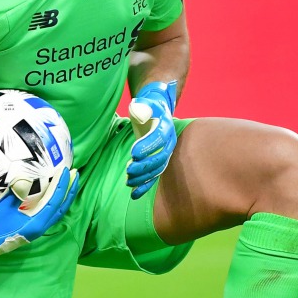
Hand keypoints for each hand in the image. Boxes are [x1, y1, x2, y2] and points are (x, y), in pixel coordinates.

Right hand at [0, 167, 78, 254]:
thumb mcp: (2, 206)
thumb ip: (15, 193)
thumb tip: (24, 179)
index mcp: (35, 223)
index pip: (54, 202)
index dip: (62, 186)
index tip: (66, 171)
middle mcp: (40, 226)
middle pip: (62, 206)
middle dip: (70, 190)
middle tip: (76, 173)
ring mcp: (38, 227)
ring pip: (57, 209)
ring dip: (64, 194)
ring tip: (69, 180)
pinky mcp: (33, 225)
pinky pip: (49, 210)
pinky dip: (54, 199)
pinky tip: (53, 189)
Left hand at [126, 80, 177, 199]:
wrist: (157, 111)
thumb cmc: (148, 106)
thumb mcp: (145, 102)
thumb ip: (142, 107)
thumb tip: (140, 113)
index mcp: (166, 126)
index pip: (159, 138)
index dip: (148, 146)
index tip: (133, 153)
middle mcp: (169, 142)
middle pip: (160, 158)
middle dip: (144, 166)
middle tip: (129, 170)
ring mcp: (165, 154)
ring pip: (157, 170)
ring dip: (143, 178)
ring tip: (128, 181)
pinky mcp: (158, 162)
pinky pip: (153, 177)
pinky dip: (144, 186)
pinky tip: (134, 195)